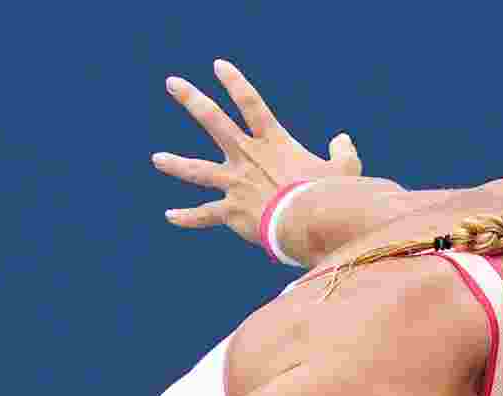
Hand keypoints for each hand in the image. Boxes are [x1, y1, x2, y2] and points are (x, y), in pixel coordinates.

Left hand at [152, 60, 361, 246]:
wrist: (309, 222)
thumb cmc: (330, 195)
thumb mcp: (346, 169)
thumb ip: (344, 152)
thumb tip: (342, 139)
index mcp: (275, 143)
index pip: (251, 103)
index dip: (234, 83)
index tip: (217, 66)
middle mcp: (249, 157)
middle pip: (214, 122)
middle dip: (192, 100)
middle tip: (172, 83)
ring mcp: (236, 184)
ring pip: (198, 170)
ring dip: (175, 163)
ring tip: (157, 158)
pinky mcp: (232, 212)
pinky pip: (205, 214)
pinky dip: (187, 217)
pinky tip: (170, 216)